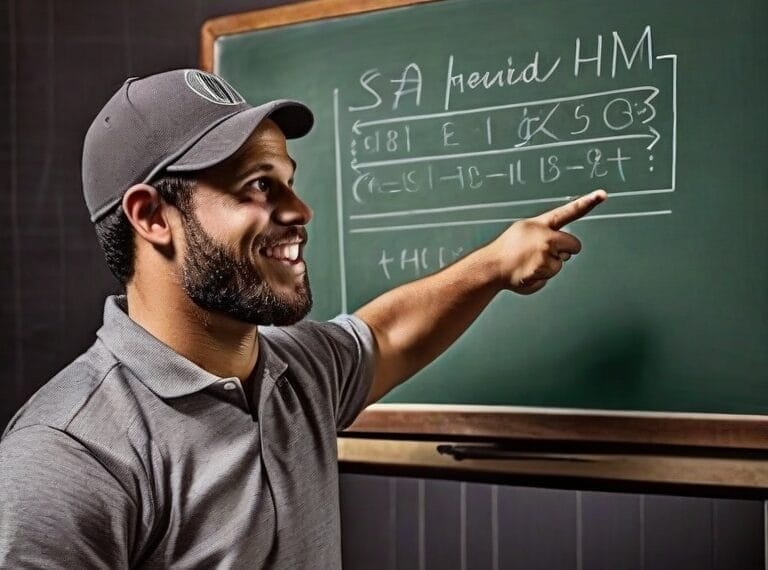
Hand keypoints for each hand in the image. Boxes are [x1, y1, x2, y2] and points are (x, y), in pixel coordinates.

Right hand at [488, 190, 606, 293]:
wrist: (492, 267)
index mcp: (541, 224)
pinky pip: (550, 276)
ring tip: (529, 264)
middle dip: (565, 252)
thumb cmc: (506, 250)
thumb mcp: (523, 231)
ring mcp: (546, 254)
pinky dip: (540, 277)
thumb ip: (544, 233)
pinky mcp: (544, 271)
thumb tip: (561, 247)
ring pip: (561, 264)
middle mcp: (546, 237)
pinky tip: (527, 272)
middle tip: (542, 255)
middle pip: (574, 245)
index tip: (602, 194)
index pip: (568, 211)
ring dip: (548, 267)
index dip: (587, 202)